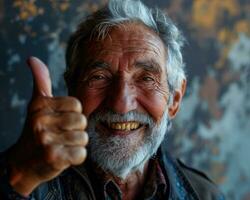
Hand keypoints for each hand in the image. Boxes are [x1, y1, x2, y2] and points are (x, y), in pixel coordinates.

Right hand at [7, 57, 87, 195]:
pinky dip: (75, 157)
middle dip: (75, 130)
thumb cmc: (36, 131)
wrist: (23, 164)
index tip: (59, 122)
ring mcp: (47, 140)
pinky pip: (81, 153)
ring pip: (83, 138)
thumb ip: (40, 82)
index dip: (72, 115)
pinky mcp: (54, 157)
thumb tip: (33, 58)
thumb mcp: (37, 105)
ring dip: (75, 144)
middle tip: (60, 136)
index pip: (77, 105)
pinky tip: (63, 157)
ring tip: (61, 146)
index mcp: (41, 105)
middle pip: (82, 121)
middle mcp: (42, 121)